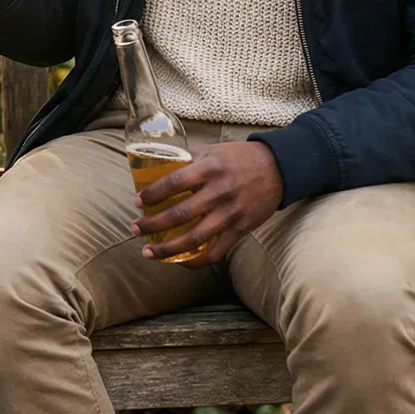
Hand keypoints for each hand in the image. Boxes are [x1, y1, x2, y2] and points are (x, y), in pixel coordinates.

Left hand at [131, 141, 283, 266]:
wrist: (278, 169)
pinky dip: (195, 261)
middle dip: (152, 224)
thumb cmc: (238, 158)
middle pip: (180, 214)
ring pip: (195, 238)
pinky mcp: (241, 230)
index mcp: (209, 168)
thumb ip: (186, 159)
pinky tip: (179, 262)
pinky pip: (215, 252)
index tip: (137, 202)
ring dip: (168, 249)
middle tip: (136, 228)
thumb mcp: (211, 151)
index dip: (152, 195)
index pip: (173, 183)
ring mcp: (231, 214)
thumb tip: (154, 164)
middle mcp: (219, 192)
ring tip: (149, 252)